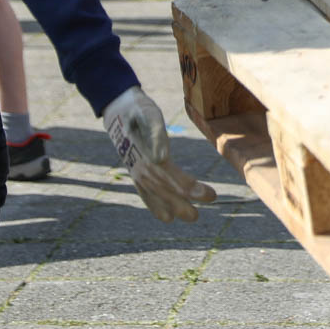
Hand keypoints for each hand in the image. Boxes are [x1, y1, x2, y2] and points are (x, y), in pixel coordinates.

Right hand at [101, 86, 217, 222]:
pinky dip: (156, 206)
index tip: (211, 196)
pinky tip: (166, 217)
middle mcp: (142, 169)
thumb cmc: (139, 110)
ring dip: (173, 208)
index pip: (174, 178)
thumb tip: (161, 158)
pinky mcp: (135, 173)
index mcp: (149, 157)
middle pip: (166, 192)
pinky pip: (145, 194)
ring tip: (192, 218)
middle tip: (197, 217)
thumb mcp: (148, 115)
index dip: (192, 188)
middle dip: (183, 205)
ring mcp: (137, 173)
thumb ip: (155, 134)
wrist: (118, 110)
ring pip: (156, 196)